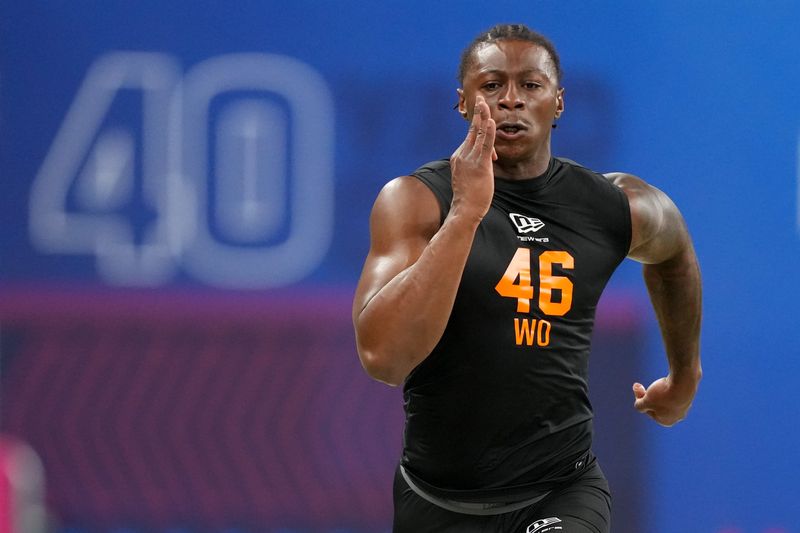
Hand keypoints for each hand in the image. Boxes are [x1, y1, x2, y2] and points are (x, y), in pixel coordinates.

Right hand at [449, 95, 496, 221]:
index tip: (479, 108)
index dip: (478, 123)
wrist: (464, 209)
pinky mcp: (480, 165)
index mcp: (459, 156)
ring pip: (478, 134)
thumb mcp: (469, 177)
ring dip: (483, 116)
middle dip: (478, 112)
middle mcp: (462, 154)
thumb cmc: (468, 197)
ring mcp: (470, 159)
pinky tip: (491, 121)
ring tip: (484, 102)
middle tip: (480, 97)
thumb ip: (477, 164)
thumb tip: (489, 157)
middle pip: (472, 130)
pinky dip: (488, 132)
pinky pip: (485, 145)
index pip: (472, 137)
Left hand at [632, 373, 698, 426]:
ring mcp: (685, 406)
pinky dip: (668, 385)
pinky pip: (674, 391)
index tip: (637, 388)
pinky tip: (670, 380)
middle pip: (656, 405)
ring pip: (665, 397)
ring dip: (657, 389)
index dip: (640, 399)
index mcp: (666, 421)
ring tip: (659, 383)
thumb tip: (639, 406)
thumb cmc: (663, 394)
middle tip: (638, 384)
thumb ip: (639, 406)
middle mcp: (677, 416)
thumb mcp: (646, 402)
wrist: (684, 381)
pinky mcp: (688, 395)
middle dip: (647, 394)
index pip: (648, 410)